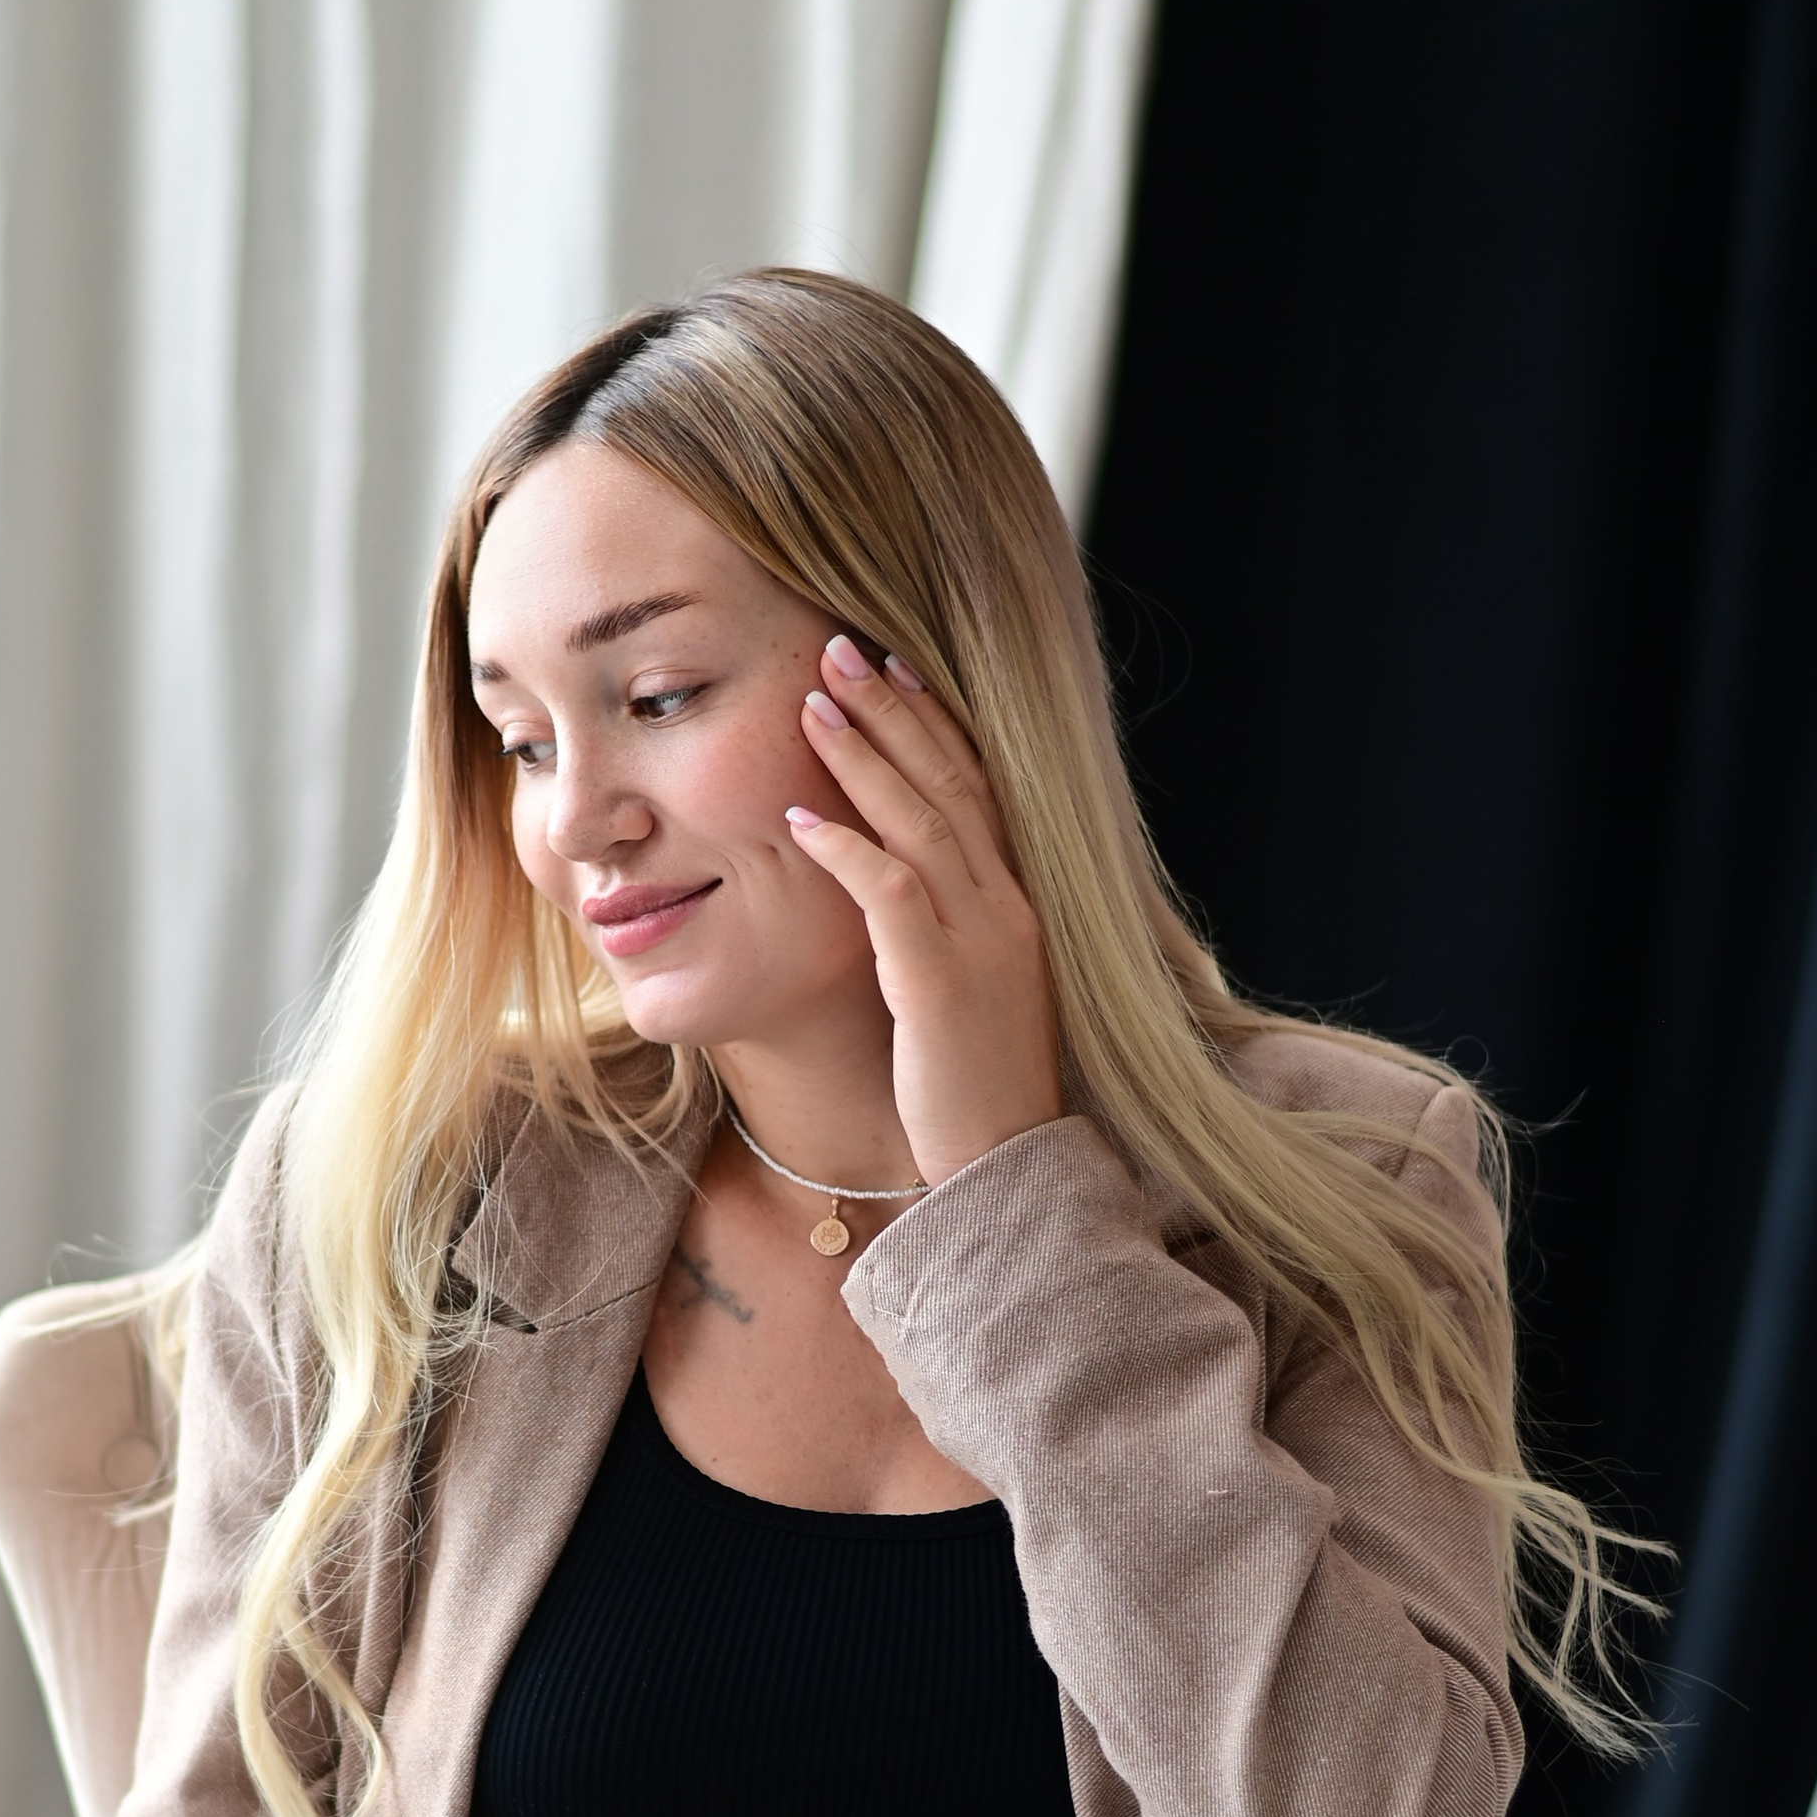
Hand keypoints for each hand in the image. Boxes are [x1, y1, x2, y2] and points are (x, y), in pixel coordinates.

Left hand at [788, 634, 1063, 1181]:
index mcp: (1018, 905)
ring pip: (923, 819)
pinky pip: (891, 892)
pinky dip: (845, 846)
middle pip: (953, 781)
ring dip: (864, 754)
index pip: (979, 789)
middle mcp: (1009, 908)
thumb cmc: (976, 1093)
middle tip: (842, 647)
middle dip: (895, 709)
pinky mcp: (941, 981)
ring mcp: (981, 940)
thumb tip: (901, 895)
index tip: (896, 669)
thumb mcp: (969, 995)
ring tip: (811, 700)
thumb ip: (946, 935)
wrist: (1008, 1170)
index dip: (935, 724)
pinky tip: (797, 815)